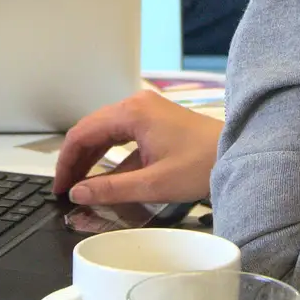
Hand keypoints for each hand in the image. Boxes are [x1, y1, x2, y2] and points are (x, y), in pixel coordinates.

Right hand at [53, 92, 221, 204]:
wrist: (240, 154)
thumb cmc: (203, 164)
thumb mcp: (153, 183)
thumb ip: (111, 189)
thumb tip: (79, 193)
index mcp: (132, 112)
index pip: (82, 133)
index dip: (66, 162)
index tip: (59, 186)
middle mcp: (137, 105)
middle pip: (92, 131)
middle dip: (76, 160)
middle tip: (66, 189)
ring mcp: (148, 111)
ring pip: (106, 133)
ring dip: (92, 158)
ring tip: (81, 185)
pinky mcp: (157, 122)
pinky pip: (123, 136)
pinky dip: (111, 157)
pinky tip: (107, 179)